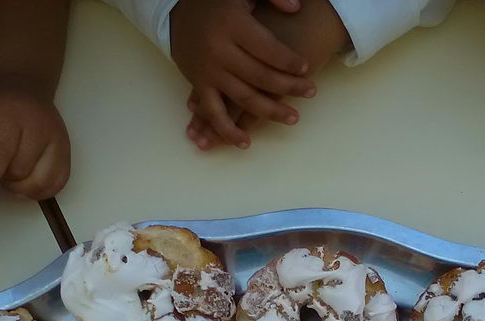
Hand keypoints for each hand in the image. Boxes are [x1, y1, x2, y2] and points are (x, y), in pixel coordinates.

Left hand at [0, 74, 70, 198]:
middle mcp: (39, 129)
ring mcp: (57, 142)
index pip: (1, 153)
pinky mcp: (67, 152)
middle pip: (22, 171)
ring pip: (42, 181)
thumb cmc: (1, 104)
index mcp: (13, 117)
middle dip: (5, 180)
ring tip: (12, 180)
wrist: (27, 88)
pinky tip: (29, 185)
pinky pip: (59, 182)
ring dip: (23, 189)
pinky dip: (43, 191)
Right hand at [170, 0, 314, 148]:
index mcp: (232, 25)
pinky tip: (245, 142)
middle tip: (310, 92)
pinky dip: (227, 130)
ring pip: (243, 98)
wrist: (174, 10)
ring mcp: (208, 71)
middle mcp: (219, 50)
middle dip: (288, 86)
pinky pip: (213, 112)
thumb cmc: (216, 1)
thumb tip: (296, 8)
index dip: (289, 61)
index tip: (306, 68)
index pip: (268, 49)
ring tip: (293, 117)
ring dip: (269, 111)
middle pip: (260, 76)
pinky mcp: (198, 85)